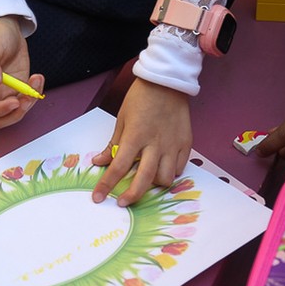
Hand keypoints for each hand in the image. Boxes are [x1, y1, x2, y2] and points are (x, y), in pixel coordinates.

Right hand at [0, 16, 44, 128]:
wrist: (8, 31)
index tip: (14, 101)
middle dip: (15, 114)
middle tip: (27, 99)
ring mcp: (4, 94)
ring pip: (15, 113)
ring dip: (28, 104)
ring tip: (36, 81)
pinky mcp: (17, 91)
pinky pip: (26, 102)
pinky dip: (35, 94)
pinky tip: (38, 78)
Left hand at [91, 79, 191, 206]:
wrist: (167, 82)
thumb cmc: (141, 98)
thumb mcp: (121, 119)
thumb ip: (112, 144)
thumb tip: (100, 162)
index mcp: (135, 136)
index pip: (118, 167)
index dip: (106, 185)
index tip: (98, 197)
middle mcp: (155, 143)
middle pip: (144, 179)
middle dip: (132, 195)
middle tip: (122, 202)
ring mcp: (172, 144)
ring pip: (166, 178)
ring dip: (154, 184)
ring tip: (146, 180)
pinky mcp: (186, 143)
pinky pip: (180, 168)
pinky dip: (170, 173)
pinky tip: (163, 169)